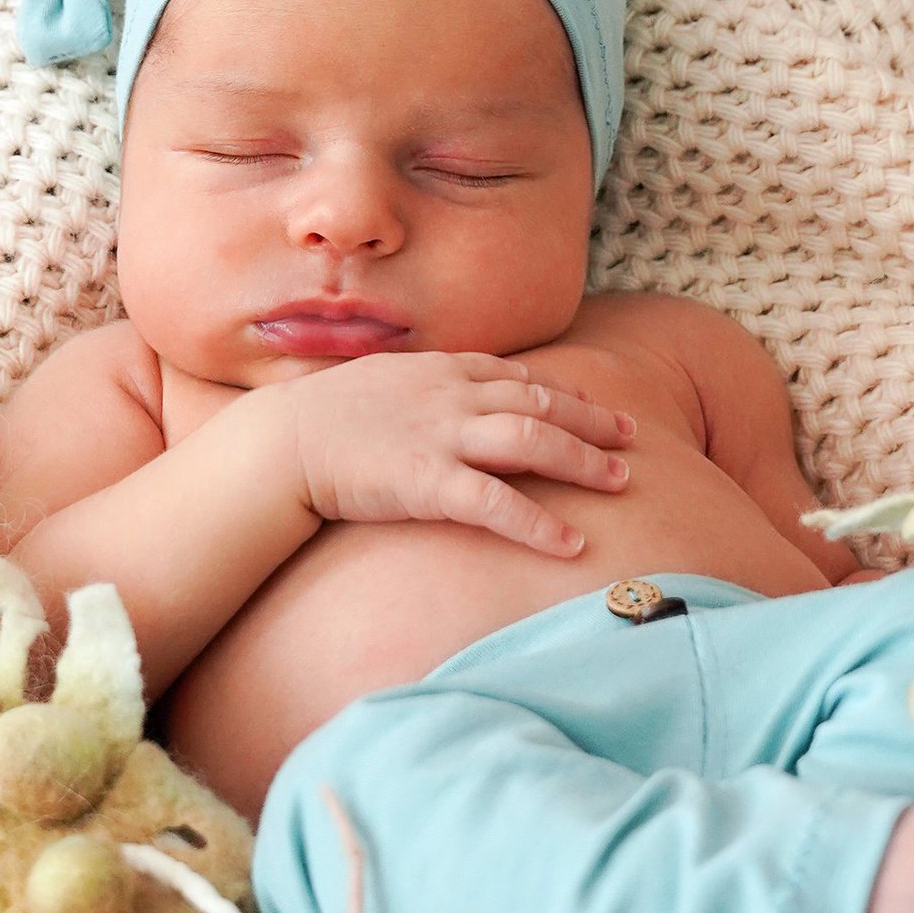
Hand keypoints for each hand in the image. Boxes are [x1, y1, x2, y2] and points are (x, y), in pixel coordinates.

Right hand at [287, 354, 634, 556]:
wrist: (281, 443)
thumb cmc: (322, 418)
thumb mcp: (380, 383)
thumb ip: (422, 388)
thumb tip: (443, 400)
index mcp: (441, 369)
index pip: (518, 375)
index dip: (563, 391)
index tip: (594, 404)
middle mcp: (451, 395)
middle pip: (540, 404)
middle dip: (591, 419)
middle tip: (632, 436)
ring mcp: (443, 436)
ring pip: (533, 442)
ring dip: (583, 460)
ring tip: (620, 482)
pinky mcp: (429, 482)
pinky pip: (498, 503)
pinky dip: (539, 523)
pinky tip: (571, 542)